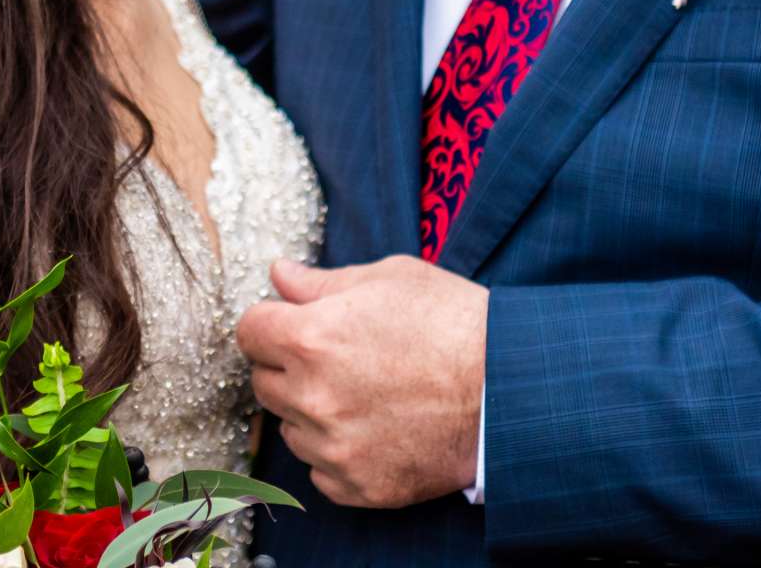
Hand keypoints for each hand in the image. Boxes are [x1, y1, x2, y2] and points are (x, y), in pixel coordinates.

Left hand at [235, 256, 487, 508]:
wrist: (511, 389)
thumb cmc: (453, 323)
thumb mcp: (389, 279)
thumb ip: (322, 282)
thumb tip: (280, 275)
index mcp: (310, 338)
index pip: (249, 331)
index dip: (271, 322)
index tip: (291, 324)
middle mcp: (312, 396)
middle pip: (263, 381)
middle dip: (288, 366)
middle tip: (335, 357)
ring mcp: (334, 447)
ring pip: (290, 428)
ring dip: (311, 411)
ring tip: (361, 394)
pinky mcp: (358, 485)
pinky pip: (320, 471)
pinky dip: (337, 453)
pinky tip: (374, 429)